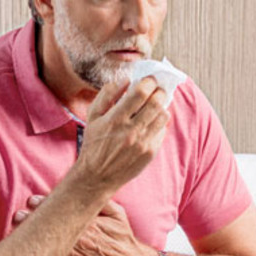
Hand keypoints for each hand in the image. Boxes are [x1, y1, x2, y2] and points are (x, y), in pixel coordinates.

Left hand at [13, 195, 155, 255]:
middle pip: (54, 228)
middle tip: (19, 214)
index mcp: (90, 224)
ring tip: (17, 229)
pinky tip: (29, 251)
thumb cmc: (123, 237)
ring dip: (34, 238)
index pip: (65, 212)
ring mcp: (78, 255)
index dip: (46, 205)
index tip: (32, 200)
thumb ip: (102, 202)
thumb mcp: (117, 214)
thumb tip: (88, 187)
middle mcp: (82, 239)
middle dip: (35, 220)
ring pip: (51, 245)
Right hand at [72, 77, 170, 192]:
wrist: (97, 176)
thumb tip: (125, 80)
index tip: (148, 80)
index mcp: (115, 119)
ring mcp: (143, 142)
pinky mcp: (150, 152)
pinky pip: (162, 131)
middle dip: (159, 91)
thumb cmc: (94, 144)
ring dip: (161, 106)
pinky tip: (150, 122)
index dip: (148, 82)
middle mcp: (131, 130)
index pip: (141, 92)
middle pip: (156, 102)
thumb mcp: (93, 116)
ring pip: (163, 116)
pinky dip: (159, 122)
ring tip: (154, 105)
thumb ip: (107, 95)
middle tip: (156, 89)